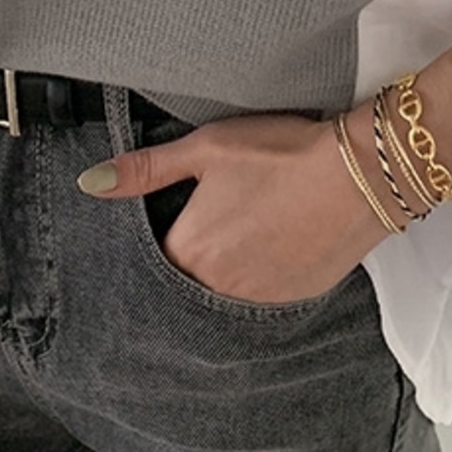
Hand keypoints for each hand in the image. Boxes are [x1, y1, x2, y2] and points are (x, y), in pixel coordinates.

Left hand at [79, 43, 451, 307]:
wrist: (360, 174)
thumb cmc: (281, 154)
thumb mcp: (206, 149)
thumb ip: (146, 170)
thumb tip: (91, 183)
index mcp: (189, 251)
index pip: (155, 261)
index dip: (163, 238)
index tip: (176, 219)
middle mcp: (217, 288)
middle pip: (186, 284)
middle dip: (191, 263)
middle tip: (217, 227)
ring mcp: (256, 301)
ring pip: (222, 296)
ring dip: (224, 276)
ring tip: (246, 235)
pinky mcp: (291, 302)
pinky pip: (258, 302)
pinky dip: (258, 280)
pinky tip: (272, 248)